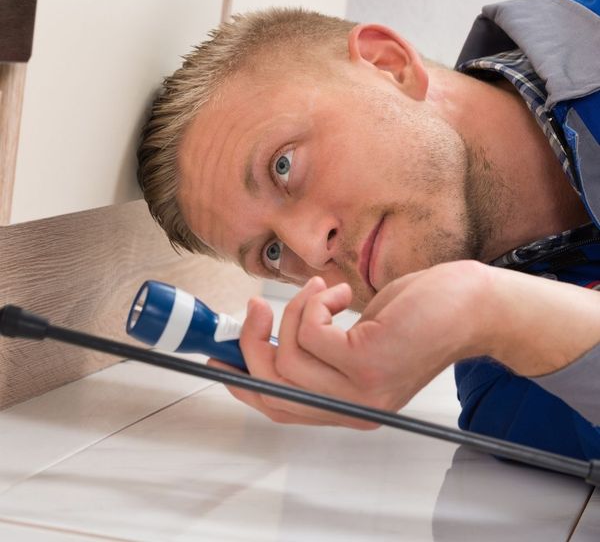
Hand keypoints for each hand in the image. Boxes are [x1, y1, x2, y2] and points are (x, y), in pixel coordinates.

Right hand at [209, 260, 491, 427]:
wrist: (468, 307)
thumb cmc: (415, 318)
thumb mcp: (355, 342)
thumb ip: (316, 351)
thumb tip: (264, 335)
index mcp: (347, 408)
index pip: (279, 409)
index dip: (243, 381)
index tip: (221, 352)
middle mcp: (353, 409)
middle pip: (272, 388)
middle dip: (251, 341)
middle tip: (254, 307)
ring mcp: (360, 390)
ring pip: (287, 354)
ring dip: (295, 310)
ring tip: (321, 292)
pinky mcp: (365, 362)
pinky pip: (310, 331)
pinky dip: (314, 302)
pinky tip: (337, 293)